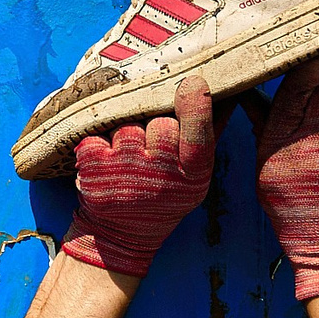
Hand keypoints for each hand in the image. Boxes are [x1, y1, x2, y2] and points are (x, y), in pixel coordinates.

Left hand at [60, 78, 214, 277]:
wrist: (121, 234)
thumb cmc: (164, 195)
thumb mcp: (194, 175)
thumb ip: (208, 135)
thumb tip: (224, 91)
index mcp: (192, 176)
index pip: (197, 137)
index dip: (195, 108)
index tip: (193, 83)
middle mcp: (160, 177)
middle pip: (160, 123)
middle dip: (156, 128)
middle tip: (152, 149)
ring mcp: (125, 175)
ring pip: (128, 127)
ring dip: (126, 136)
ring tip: (128, 158)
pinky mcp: (94, 172)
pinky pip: (97, 135)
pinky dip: (98, 143)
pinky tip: (105, 162)